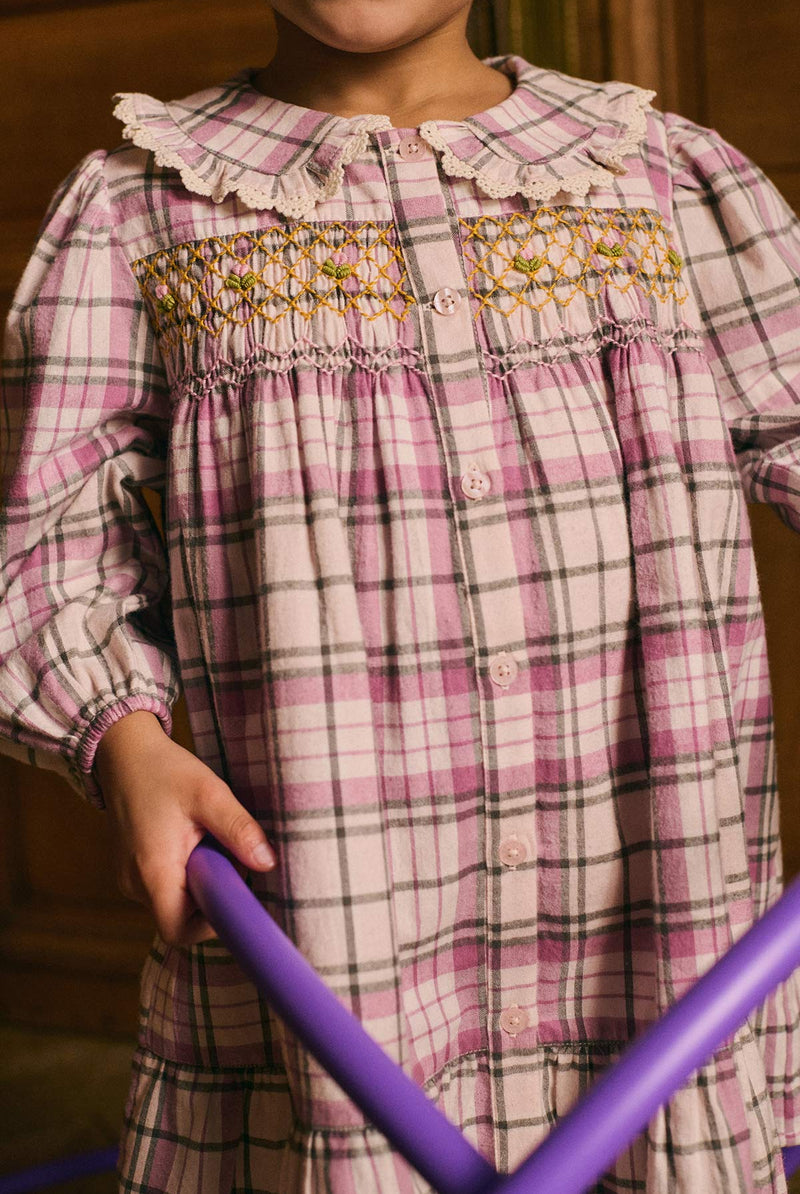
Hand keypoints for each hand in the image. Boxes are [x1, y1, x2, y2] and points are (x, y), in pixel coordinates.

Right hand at [95, 711, 277, 947]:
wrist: (123, 752)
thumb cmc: (164, 771)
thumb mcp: (210, 793)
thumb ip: (239, 829)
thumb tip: (267, 863)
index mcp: (152, 871)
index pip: (179, 931)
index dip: (211, 926)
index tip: (235, 895)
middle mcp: (134, 883)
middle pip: (179, 917)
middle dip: (211, 895)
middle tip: (227, 857)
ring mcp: (129, 878)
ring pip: (173, 900)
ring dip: (198, 880)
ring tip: (208, 841)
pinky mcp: (130, 869)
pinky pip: (163, 885)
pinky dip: (184, 871)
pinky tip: (192, 839)